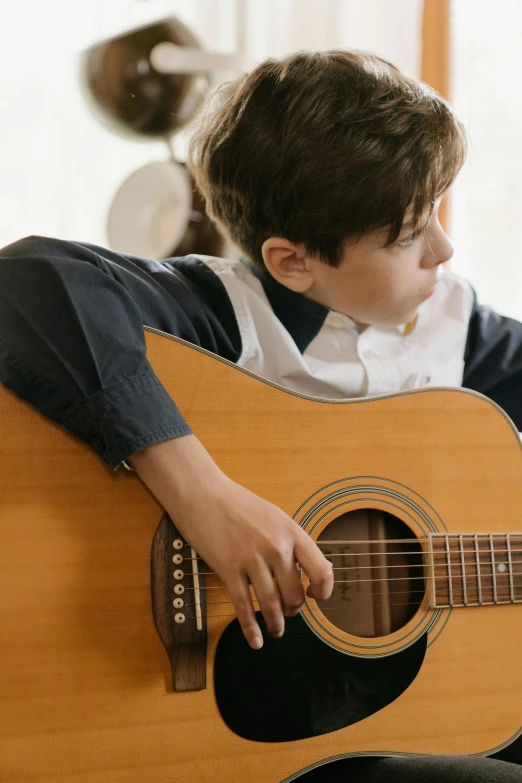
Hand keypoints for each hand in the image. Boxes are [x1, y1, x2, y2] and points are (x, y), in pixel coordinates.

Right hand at [130, 435, 333, 649]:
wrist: (204, 495)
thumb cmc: (239, 505)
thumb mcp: (275, 517)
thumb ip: (291, 542)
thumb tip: (305, 571)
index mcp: (291, 532)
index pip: (321, 571)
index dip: (323, 591)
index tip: (313, 596)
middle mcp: (276, 547)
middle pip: (294, 594)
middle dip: (294, 610)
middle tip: (289, 613)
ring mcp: (251, 559)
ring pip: (271, 604)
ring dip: (276, 623)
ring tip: (276, 630)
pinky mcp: (228, 569)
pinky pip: (244, 606)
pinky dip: (250, 628)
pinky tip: (255, 640)